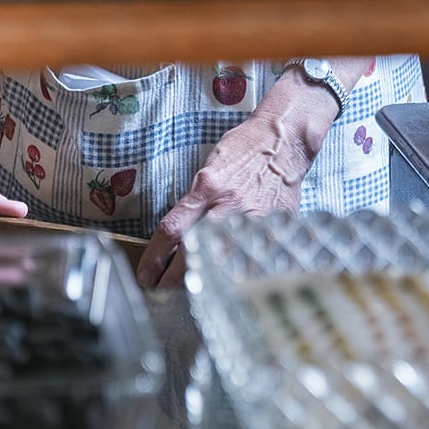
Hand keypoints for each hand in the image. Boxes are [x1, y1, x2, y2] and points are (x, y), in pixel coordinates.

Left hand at [135, 111, 309, 287]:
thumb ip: (196, 202)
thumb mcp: (210, 169)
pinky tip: (228, 283)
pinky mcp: (274, 228)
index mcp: (207, 188)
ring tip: (190, 289)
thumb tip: (178, 234)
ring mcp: (253, 220)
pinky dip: (237, 275)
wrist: (282, 139)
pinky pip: (251, 261)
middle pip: (193, 255)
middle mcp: (228, 206)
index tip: (145, 275)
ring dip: (203, 281)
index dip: (154, 259)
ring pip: (221, 266)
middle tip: (160, 289)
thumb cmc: (244, 150)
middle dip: (171, 280)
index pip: (172, 230)